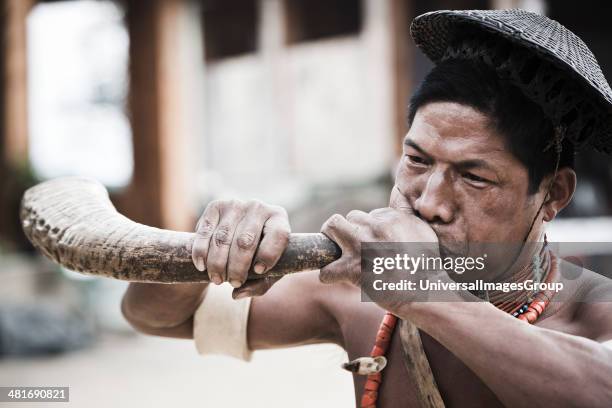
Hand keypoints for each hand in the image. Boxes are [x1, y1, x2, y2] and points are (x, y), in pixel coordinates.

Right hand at [191, 199, 290, 298]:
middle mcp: (258, 207)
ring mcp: (236, 205)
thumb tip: (237, 294)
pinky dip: (201, 252)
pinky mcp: (215, 206)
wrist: (240, 232)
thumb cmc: (260, 256)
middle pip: (245, 241)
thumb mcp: (269, 271)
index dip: (268, 255)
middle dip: (237, 267)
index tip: (259, 271)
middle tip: (233, 283)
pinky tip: (202, 266)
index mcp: (278, 218)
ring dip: (217, 263)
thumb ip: (260, 284)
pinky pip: (205, 231)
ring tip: (217, 280)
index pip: (278, 235)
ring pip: (222, 238)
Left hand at [319, 186, 437, 287]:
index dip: (369, 229)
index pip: (371, 215)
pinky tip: (337, 276)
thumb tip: (397, 192)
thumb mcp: (423, 231)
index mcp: (391, 218)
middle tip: (350, 244)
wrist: (425, 291)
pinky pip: (327, 268)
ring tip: (335, 252)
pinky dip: (329, 274)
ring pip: (332, 226)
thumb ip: (407, 212)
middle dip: (349, 229)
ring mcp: (361, 246)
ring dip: (331, 239)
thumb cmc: (426, 266)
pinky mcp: (353, 269)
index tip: (374, 244)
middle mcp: (375, 227)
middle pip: (350, 216)